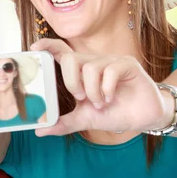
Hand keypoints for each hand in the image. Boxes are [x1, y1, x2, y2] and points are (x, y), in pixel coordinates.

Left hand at [31, 38, 169, 135]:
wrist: (142, 118)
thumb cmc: (111, 113)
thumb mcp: (84, 119)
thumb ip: (62, 123)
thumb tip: (39, 131)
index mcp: (80, 71)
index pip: (61, 51)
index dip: (47, 46)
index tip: (34, 48)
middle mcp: (93, 61)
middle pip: (71, 58)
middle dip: (72, 81)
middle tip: (80, 98)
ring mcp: (110, 61)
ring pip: (90, 67)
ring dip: (93, 91)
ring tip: (101, 103)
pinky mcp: (127, 64)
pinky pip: (110, 70)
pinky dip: (107, 88)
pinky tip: (111, 98)